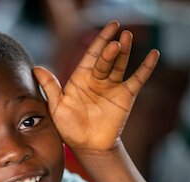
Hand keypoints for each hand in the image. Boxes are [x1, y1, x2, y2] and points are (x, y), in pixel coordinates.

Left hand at [34, 20, 159, 154]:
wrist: (87, 147)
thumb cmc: (69, 128)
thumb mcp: (57, 107)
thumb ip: (50, 87)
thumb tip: (35, 68)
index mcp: (81, 78)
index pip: (92, 55)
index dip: (100, 40)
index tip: (110, 26)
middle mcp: (98, 79)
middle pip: (106, 59)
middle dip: (110, 49)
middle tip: (116, 38)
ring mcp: (112, 86)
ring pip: (120, 65)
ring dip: (125, 52)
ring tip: (128, 37)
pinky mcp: (125, 96)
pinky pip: (137, 79)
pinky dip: (146, 68)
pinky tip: (154, 54)